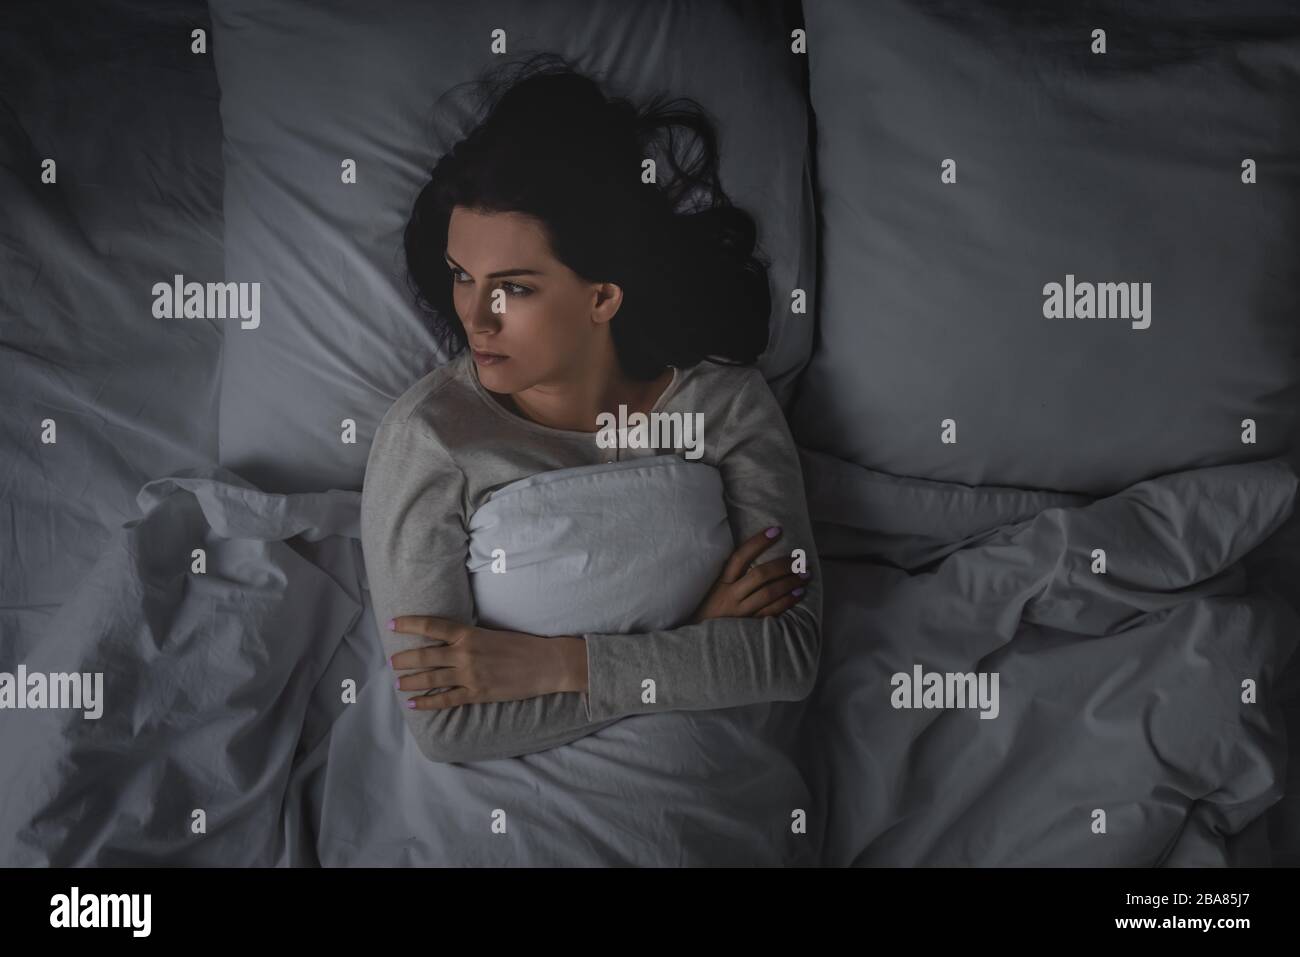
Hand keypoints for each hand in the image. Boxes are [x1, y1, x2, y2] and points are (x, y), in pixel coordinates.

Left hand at [388, 617, 582, 709]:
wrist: (545, 664)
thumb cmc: (521, 646)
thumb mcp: (491, 633)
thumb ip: (468, 637)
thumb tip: (447, 641)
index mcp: (469, 634)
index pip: (432, 626)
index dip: (409, 624)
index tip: (392, 625)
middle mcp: (465, 653)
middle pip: (425, 655)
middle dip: (404, 659)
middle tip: (391, 661)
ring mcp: (470, 675)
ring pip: (431, 677)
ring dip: (411, 680)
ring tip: (398, 683)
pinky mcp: (477, 693)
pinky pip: (446, 699)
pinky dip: (428, 702)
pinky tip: (414, 704)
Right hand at [688, 526, 810, 623]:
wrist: (695, 641)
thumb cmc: (704, 609)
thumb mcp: (708, 588)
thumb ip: (727, 574)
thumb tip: (749, 551)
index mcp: (719, 582)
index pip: (740, 556)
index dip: (758, 542)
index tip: (777, 530)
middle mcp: (729, 596)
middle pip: (760, 575)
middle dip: (783, 565)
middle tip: (801, 559)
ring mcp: (739, 612)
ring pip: (768, 594)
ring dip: (790, 582)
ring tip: (805, 575)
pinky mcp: (748, 626)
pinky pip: (771, 613)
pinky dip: (787, 602)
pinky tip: (799, 593)